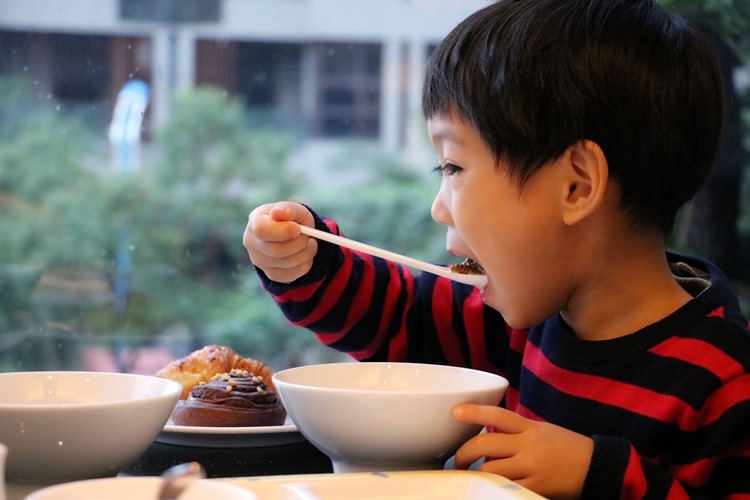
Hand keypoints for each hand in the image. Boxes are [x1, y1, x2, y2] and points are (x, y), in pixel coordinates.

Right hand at [243, 201, 317, 282]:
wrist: (294, 235)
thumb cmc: (292, 219)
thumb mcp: (294, 210)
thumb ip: (287, 210)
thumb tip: (277, 213)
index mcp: (255, 221)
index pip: (261, 230)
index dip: (282, 231)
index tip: (297, 228)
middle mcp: (251, 242)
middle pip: (276, 250)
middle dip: (299, 243)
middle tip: (309, 236)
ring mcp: (259, 260)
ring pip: (286, 263)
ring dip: (306, 253)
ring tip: (310, 244)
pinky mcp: (270, 273)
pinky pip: (291, 275)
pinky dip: (304, 265)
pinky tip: (305, 255)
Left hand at [453, 404, 592, 499]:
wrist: (596, 466)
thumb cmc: (566, 447)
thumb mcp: (541, 430)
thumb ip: (515, 432)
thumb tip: (487, 437)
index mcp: (529, 428)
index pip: (498, 415)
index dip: (475, 412)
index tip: (456, 412)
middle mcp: (528, 445)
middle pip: (486, 444)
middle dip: (464, 453)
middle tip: (456, 461)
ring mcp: (532, 467)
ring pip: (491, 470)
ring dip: (476, 473)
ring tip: (470, 476)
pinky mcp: (536, 488)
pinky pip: (506, 488)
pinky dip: (494, 488)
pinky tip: (488, 488)